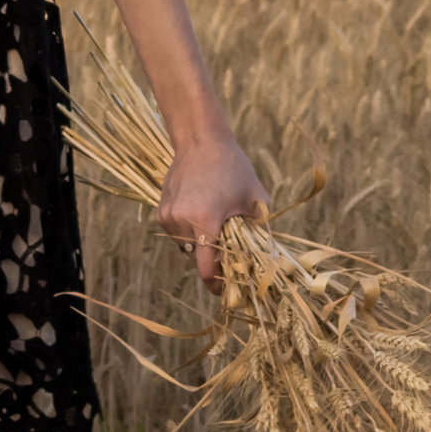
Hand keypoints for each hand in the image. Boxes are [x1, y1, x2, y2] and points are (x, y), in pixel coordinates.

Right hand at [155, 134, 270, 291]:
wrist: (200, 141)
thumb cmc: (233, 168)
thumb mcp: (255, 199)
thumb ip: (260, 231)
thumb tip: (269, 260)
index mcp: (204, 220)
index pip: (206, 269)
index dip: (218, 285)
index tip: (228, 291)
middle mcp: (180, 221)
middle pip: (197, 260)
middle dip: (213, 264)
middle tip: (231, 258)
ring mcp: (167, 217)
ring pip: (186, 248)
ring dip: (201, 247)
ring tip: (217, 231)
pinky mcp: (161, 212)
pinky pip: (177, 235)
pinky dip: (190, 234)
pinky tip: (202, 216)